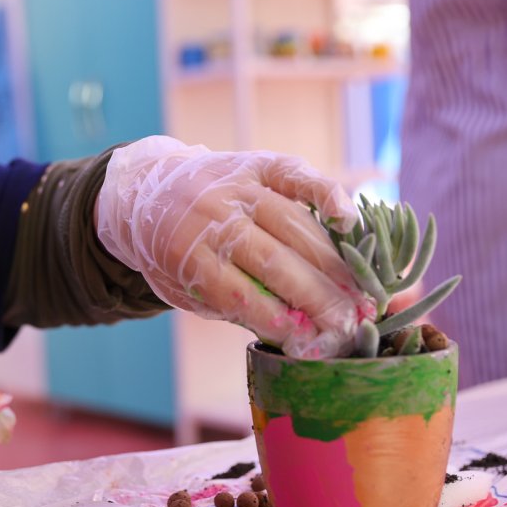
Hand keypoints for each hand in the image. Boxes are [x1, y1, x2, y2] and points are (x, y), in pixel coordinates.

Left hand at [96, 136, 370, 358]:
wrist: (148, 192)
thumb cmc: (174, 253)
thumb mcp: (181, 287)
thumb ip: (226, 305)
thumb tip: (289, 329)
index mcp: (184, 252)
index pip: (237, 293)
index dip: (276, 319)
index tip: (309, 342)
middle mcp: (212, 215)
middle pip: (272, 260)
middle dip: (315, 297)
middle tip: (348, 323)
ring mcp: (237, 186)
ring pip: (293, 224)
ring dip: (330, 262)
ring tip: (358, 292)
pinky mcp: (256, 164)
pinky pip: (296, 176)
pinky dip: (326, 194)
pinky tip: (348, 220)